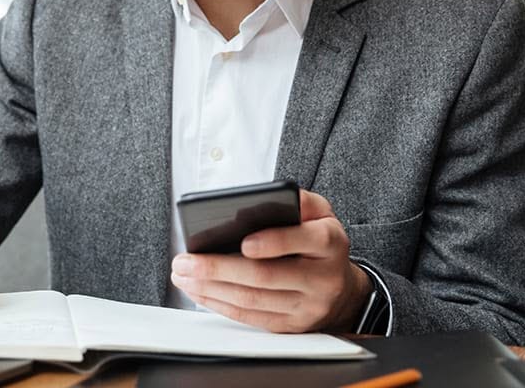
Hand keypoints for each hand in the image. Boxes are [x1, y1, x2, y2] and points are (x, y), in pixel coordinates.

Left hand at [170, 189, 370, 332]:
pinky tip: (199, 292)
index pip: (304, 240)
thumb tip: (267, 197)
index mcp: (330, 243)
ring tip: (183, 275)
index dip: (273, 243)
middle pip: (266, 276)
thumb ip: (299, 200)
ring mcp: (307, 306)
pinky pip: (251, 318)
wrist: (341, 288)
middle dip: (219, 268)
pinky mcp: (292, 326)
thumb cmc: (319, 242)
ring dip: (211, 288)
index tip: (242, 242)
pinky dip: (220, 305)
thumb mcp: (320, 213)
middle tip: (186, 261)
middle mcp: (322, 278)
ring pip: (253, 300)